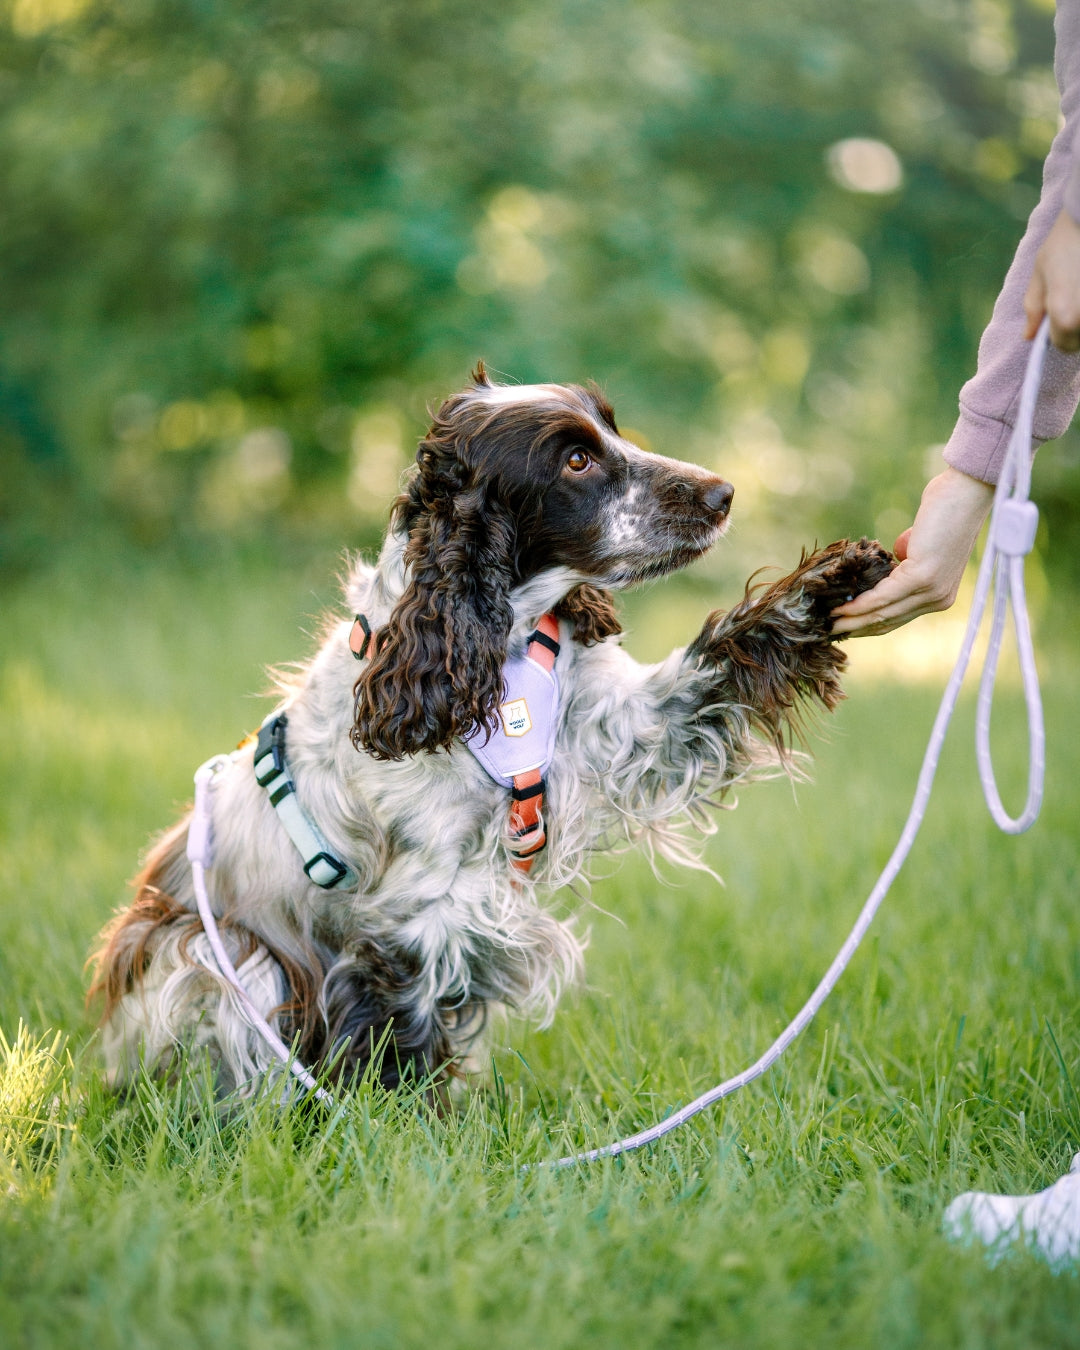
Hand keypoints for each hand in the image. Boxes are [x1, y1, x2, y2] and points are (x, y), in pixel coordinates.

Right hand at [830, 468, 992, 636]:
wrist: (967, 492)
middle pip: (888, 621)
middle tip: (829, 630)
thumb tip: (892, 562)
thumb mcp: (923, 543)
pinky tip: (843, 607)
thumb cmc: (946, 510)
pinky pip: (884, 596)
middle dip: (856, 628)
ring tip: (828, 622)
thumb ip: (908, 559)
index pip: (898, 617)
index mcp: (939, 595)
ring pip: (883, 613)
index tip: (843, 625)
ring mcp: (931, 591)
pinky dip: (861, 603)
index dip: (868, 623)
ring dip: (853, 619)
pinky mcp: (921, 578)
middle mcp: (938, 600)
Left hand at [1024, 208, 1079, 351]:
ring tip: (1077, 289)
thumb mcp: (1040, 275)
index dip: (1057, 334)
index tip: (1057, 316)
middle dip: (1075, 327)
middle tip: (1072, 297)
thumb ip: (1033, 308)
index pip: (1063, 346)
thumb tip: (1029, 336)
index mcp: (1064, 317)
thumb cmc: (1064, 242)